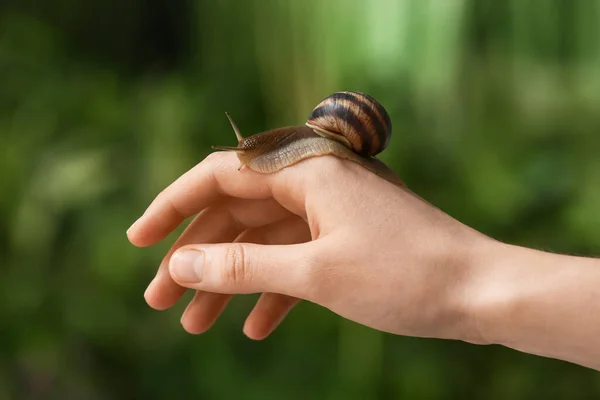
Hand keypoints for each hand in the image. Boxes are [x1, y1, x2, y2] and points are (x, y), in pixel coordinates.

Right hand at [126, 152, 487, 341]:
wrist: (480, 292)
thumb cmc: (405, 274)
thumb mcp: (315, 273)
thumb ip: (244, 267)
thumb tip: (182, 264)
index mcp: (304, 171)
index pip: (218, 175)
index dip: (172, 207)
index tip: (138, 241)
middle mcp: (313, 182)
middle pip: (235, 213)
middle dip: (196, 257)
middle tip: (160, 299)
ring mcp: (329, 211)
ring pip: (261, 241)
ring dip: (229, 281)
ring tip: (195, 324)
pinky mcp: (344, 239)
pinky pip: (293, 260)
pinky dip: (272, 292)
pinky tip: (255, 328)